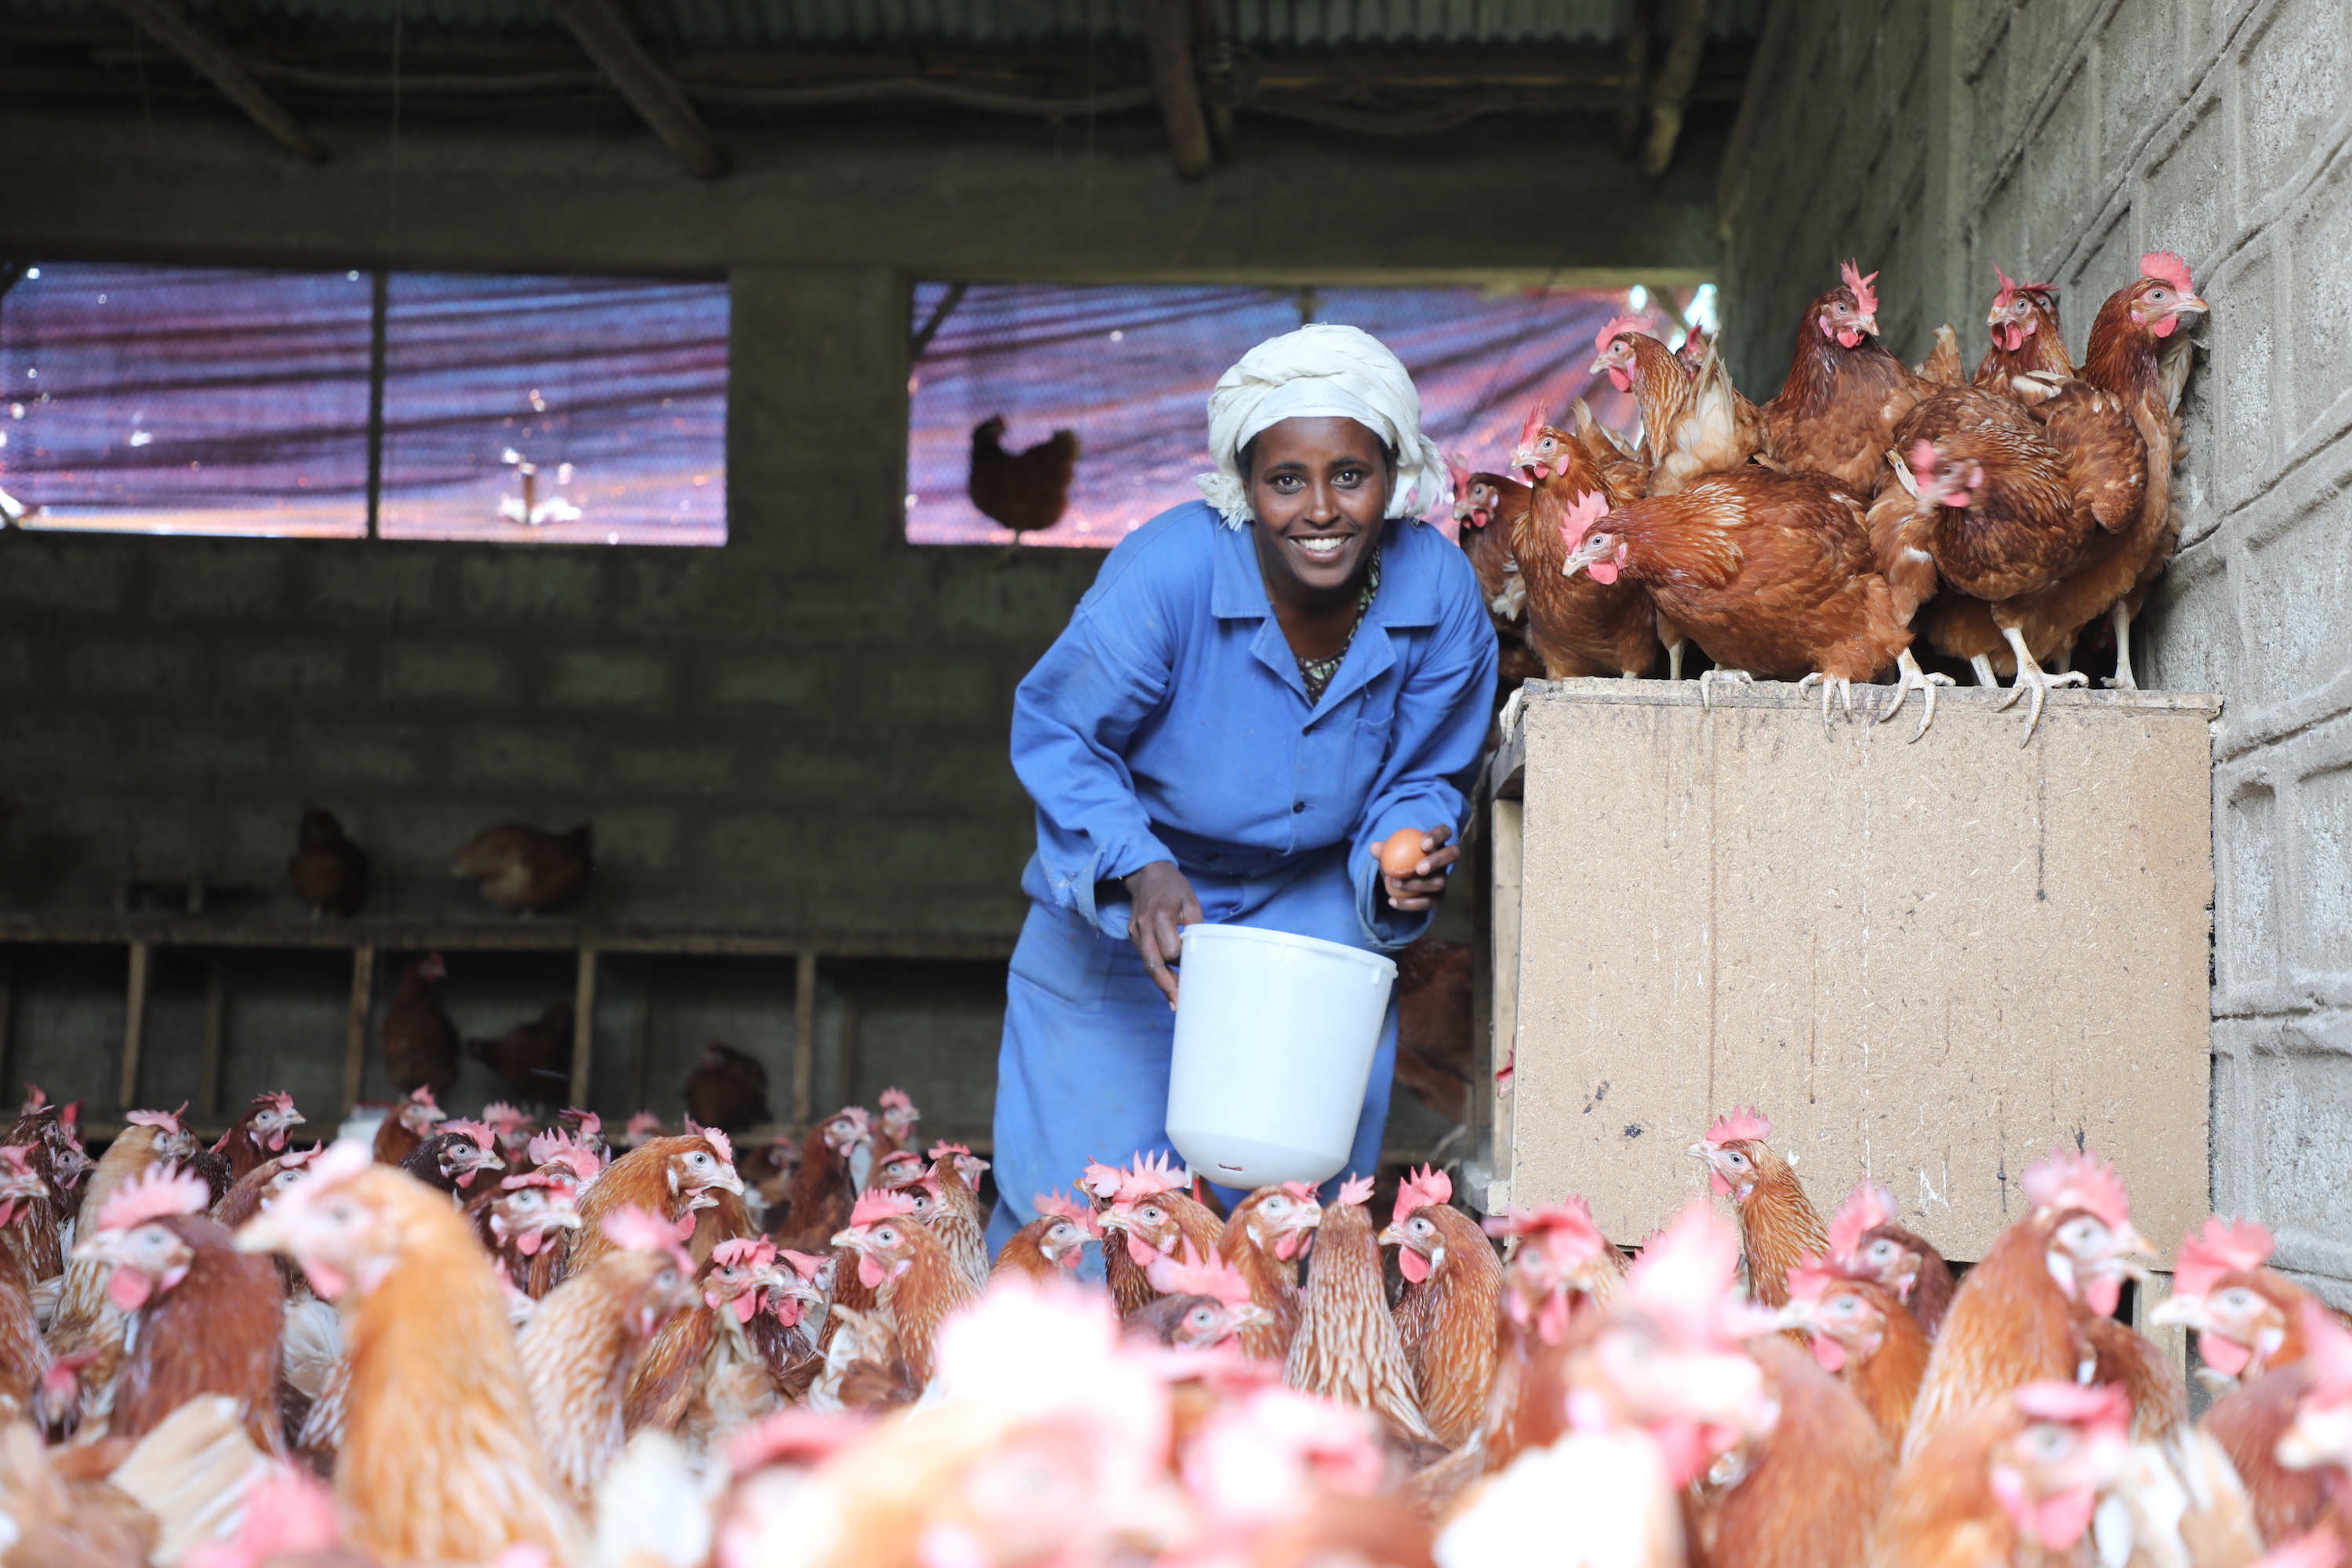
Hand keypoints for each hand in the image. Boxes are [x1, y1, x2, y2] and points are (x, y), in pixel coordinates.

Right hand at [1125, 860, 1201, 1008]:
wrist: (1146, 873)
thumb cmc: (1173, 887)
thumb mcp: (1190, 901)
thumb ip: (1194, 925)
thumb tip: (1197, 951)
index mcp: (1160, 916)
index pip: (1170, 950)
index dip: (1182, 960)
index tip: (1194, 964)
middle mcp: (1143, 927)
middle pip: (1152, 965)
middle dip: (1166, 986)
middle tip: (1178, 1003)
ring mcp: (1135, 932)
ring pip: (1147, 964)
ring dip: (1161, 982)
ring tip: (1175, 999)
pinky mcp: (1133, 934)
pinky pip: (1145, 957)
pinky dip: (1156, 971)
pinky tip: (1167, 982)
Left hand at [1381, 823, 1458, 911]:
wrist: (1400, 880)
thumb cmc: (1397, 859)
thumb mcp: (1389, 853)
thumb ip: (1384, 850)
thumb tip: (1374, 847)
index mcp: (1436, 842)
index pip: (1444, 832)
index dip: (1438, 836)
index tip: (1423, 844)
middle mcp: (1445, 860)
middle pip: (1452, 854)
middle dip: (1437, 861)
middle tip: (1419, 868)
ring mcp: (1444, 879)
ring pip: (1440, 882)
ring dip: (1417, 885)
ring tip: (1394, 883)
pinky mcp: (1439, 897)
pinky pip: (1428, 903)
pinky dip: (1409, 904)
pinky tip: (1392, 901)